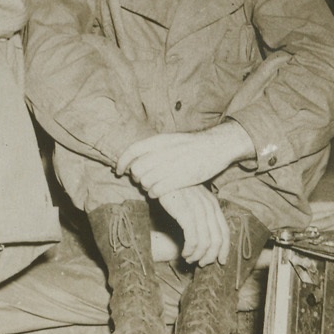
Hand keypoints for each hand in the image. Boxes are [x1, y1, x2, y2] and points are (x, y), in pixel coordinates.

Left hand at [116, 123, 253, 197]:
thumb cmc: (191, 145)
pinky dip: (153, 193)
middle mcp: (163, 152)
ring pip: (145, 181)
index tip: (118, 171)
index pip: (132, 151)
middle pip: (137, 168)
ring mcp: (172, 166)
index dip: (121, 162)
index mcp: (159, 141)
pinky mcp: (180, 179)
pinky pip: (157, 190)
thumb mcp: (170, 139)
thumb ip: (153, 147)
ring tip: (150, 186)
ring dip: (144, 186)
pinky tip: (157, 193)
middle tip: (140, 180)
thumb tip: (135, 157)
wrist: (215, 146)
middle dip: (135, 177)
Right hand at [158, 186, 229, 266]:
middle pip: (218, 239)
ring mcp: (198, 209)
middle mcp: (208, 206)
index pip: (224, 231)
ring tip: (189, 258)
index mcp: (212, 203)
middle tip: (201, 264)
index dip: (224, 249)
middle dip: (211, 256)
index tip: (220, 261)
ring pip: (206, 241)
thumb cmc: (171, 188)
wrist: (157, 174)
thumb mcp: (189, 198)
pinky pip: (193, 238)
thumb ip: (197, 212)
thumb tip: (200, 234)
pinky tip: (184, 253)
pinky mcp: (185, 213)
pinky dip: (190, 250)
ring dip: (198, 255)